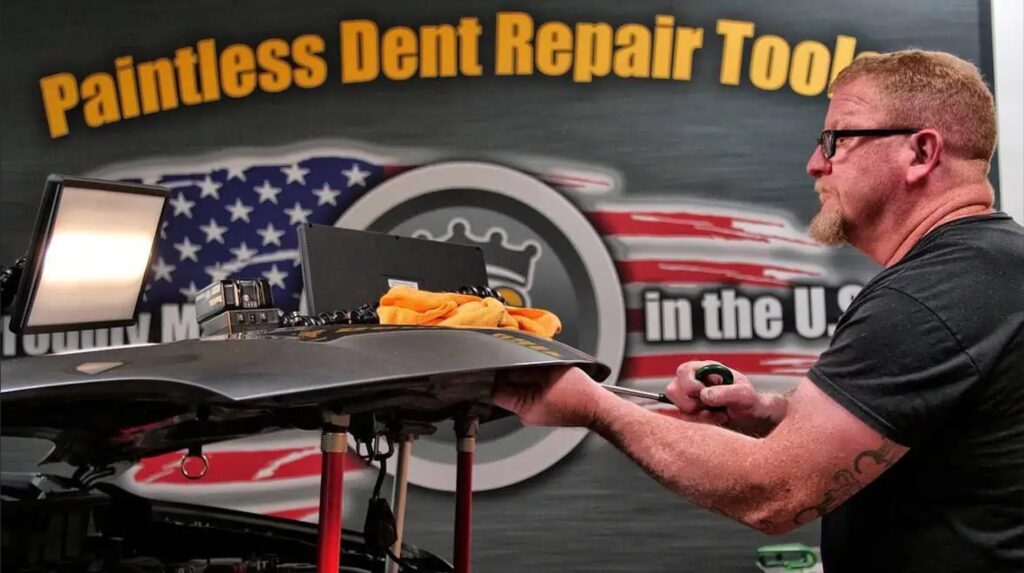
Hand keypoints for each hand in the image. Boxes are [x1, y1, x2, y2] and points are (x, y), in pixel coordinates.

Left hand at [492, 366, 605, 427]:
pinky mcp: (542, 411)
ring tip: (541, 373)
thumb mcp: (551, 371)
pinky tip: (547, 380)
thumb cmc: (581, 395)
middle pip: (507, 391)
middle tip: (525, 366)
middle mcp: (526, 415)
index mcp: (524, 409)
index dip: (495, 377)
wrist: (598, 408)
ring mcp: (534, 414)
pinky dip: (535, 386)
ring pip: (519, 392)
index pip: (496, 393)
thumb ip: (527, 367)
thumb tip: (510, 362)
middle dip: (513, 376)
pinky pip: (530, 395)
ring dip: (525, 380)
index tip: (498, 366)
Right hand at [664, 361, 787, 436]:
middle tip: (711, 406)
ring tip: (718, 414)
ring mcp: (690, 399)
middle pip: (673, 390)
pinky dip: (701, 423)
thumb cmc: (750, 402)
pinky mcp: (691, 415)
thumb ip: (726, 393)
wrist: (754, 420)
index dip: (691, 384)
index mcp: (704, 370)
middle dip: (692, 403)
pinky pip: (685, 421)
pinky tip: (716, 420)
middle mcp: (694, 382)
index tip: (704, 394)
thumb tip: (704, 395)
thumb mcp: (744, 395)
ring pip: (679, 408)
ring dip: (698, 415)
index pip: (683, 371)